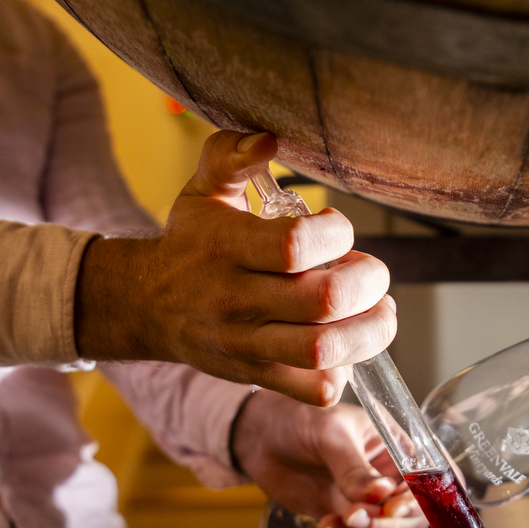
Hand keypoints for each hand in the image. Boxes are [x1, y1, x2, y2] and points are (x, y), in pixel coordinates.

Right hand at [75, 131, 395, 405]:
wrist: (147, 305)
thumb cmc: (191, 242)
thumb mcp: (203, 189)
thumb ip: (232, 155)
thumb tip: (270, 137)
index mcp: (226, 248)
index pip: (296, 246)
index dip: (337, 233)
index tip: (337, 225)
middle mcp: (235, 300)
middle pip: (322, 301)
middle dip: (367, 282)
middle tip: (370, 272)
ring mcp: (247, 345)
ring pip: (322, 351)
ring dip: (370, 331)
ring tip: (380, 312)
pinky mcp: (258, 377)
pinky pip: (313, 390)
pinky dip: (345, 372)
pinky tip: (347, 346)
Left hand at [231, 389, 426, 527]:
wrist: (259, 435)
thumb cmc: (300, 417)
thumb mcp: (330, 433)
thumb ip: (352, 467)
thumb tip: (378, 495)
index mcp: (398, 448)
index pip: (429, 481)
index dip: (421, 501)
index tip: (394, 509)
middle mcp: (390, 479)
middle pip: (410, 517)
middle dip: (386, 525)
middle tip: (355, 519)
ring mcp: (367, 503)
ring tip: (330, 524)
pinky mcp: (345, 521)